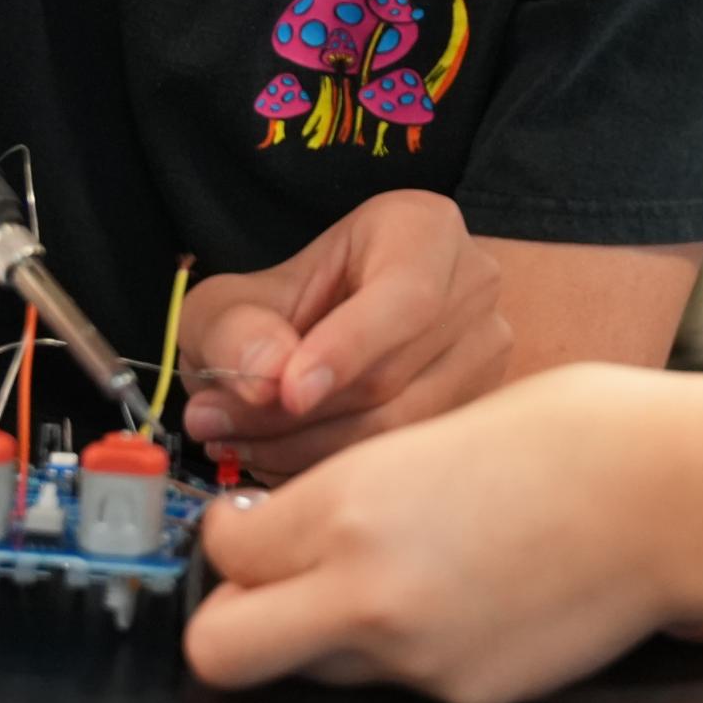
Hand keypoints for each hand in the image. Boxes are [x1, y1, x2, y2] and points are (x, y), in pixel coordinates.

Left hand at [175, 190, 510, 477]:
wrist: (311, 341)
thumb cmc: (276, 313)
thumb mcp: (229, 305)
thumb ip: (235, 332)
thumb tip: (266, 377)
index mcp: (424, 230)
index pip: (404, 296)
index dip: (348, 348)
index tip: (288, 392)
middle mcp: (472, 288)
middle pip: (393, 375)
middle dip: (299, 415)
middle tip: (218, 428)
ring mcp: (483, 355)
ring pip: (400, 429)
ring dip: (307, 452)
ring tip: (235, 445)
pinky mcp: (473, 414)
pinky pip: (405, 462)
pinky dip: (334, 472)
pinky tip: (279, 461)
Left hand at [187, 369, 702, 702]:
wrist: (683, 497)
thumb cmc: (582, 435)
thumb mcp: (437, 432)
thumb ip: (356, 490)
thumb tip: (302, 522)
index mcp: (350, 507)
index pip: (222, 554)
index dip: (232, 538)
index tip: (256, 524)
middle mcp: (366, 593)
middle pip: (220, 652)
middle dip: (230, 621)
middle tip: (273, 586)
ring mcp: (418, 657)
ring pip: (312, 672)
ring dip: (326, 635)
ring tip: (404, 578)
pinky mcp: (469, 697)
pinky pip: (401, 684)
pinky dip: (415, 649)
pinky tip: (473, 598)